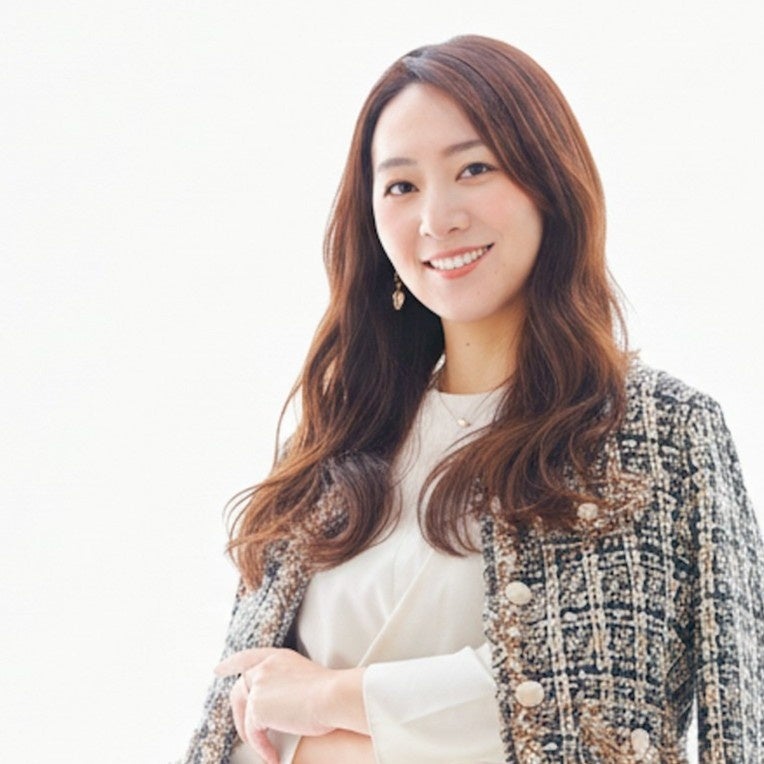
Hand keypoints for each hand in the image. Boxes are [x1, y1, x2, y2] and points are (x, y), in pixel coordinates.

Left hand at [215, 648, 367, 763]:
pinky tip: (273, 756)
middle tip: (244, 733)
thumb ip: (286, 684)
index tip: (218, 670)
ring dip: (253, 735)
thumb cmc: (330, 692)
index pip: (248, 657)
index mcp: (278, 657)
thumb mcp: (304, 679)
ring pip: (246, 715)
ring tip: (265, 749)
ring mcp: (259, 685)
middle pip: (240, 689)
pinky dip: (262, 747)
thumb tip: (276, 705)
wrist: (333, 696)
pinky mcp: (257, 706)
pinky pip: (254, 733)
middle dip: (238, 713)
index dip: (231, 663)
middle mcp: (265, 667)